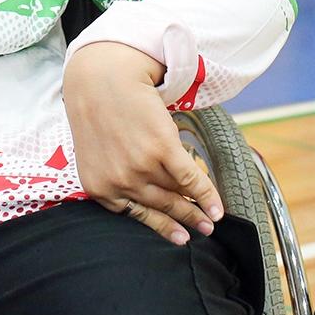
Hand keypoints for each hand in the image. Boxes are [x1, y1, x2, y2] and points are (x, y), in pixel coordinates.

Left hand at [63, 41, 223, 244]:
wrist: (101, 76)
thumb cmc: (96, 111)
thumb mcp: (96, 154)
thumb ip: (114, 177)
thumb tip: (146, 194)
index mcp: (99, 187)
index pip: (137, 215)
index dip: (163, 227)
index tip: (181, 238)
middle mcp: (120, 182)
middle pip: (161, 207)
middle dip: (185, 222)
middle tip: (203, 231)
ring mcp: (141, 167)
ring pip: (177, 193)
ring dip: (198, 208)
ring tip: (211, 218)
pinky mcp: (161, 149)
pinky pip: (190, 180)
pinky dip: (208, 196)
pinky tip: (219, 208)